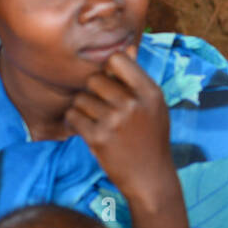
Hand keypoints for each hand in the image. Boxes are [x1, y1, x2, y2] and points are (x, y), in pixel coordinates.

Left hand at [64, 45, 173, 205]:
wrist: (150, 177)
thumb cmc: (151, 138)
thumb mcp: (155, 106)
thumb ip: (138, 80)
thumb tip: (125, 49)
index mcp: (150, 92)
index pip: (117, 59)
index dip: (109, 68)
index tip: (112, 82)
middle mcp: (133, 104)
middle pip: (94, 79)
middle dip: (94, 91)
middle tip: (104, 108)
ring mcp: (115, 121)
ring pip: (81, 98)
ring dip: (84, 108)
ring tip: (98, 121)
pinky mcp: (97, 137)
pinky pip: (73, 116)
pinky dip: (75, 122)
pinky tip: (89, 131)